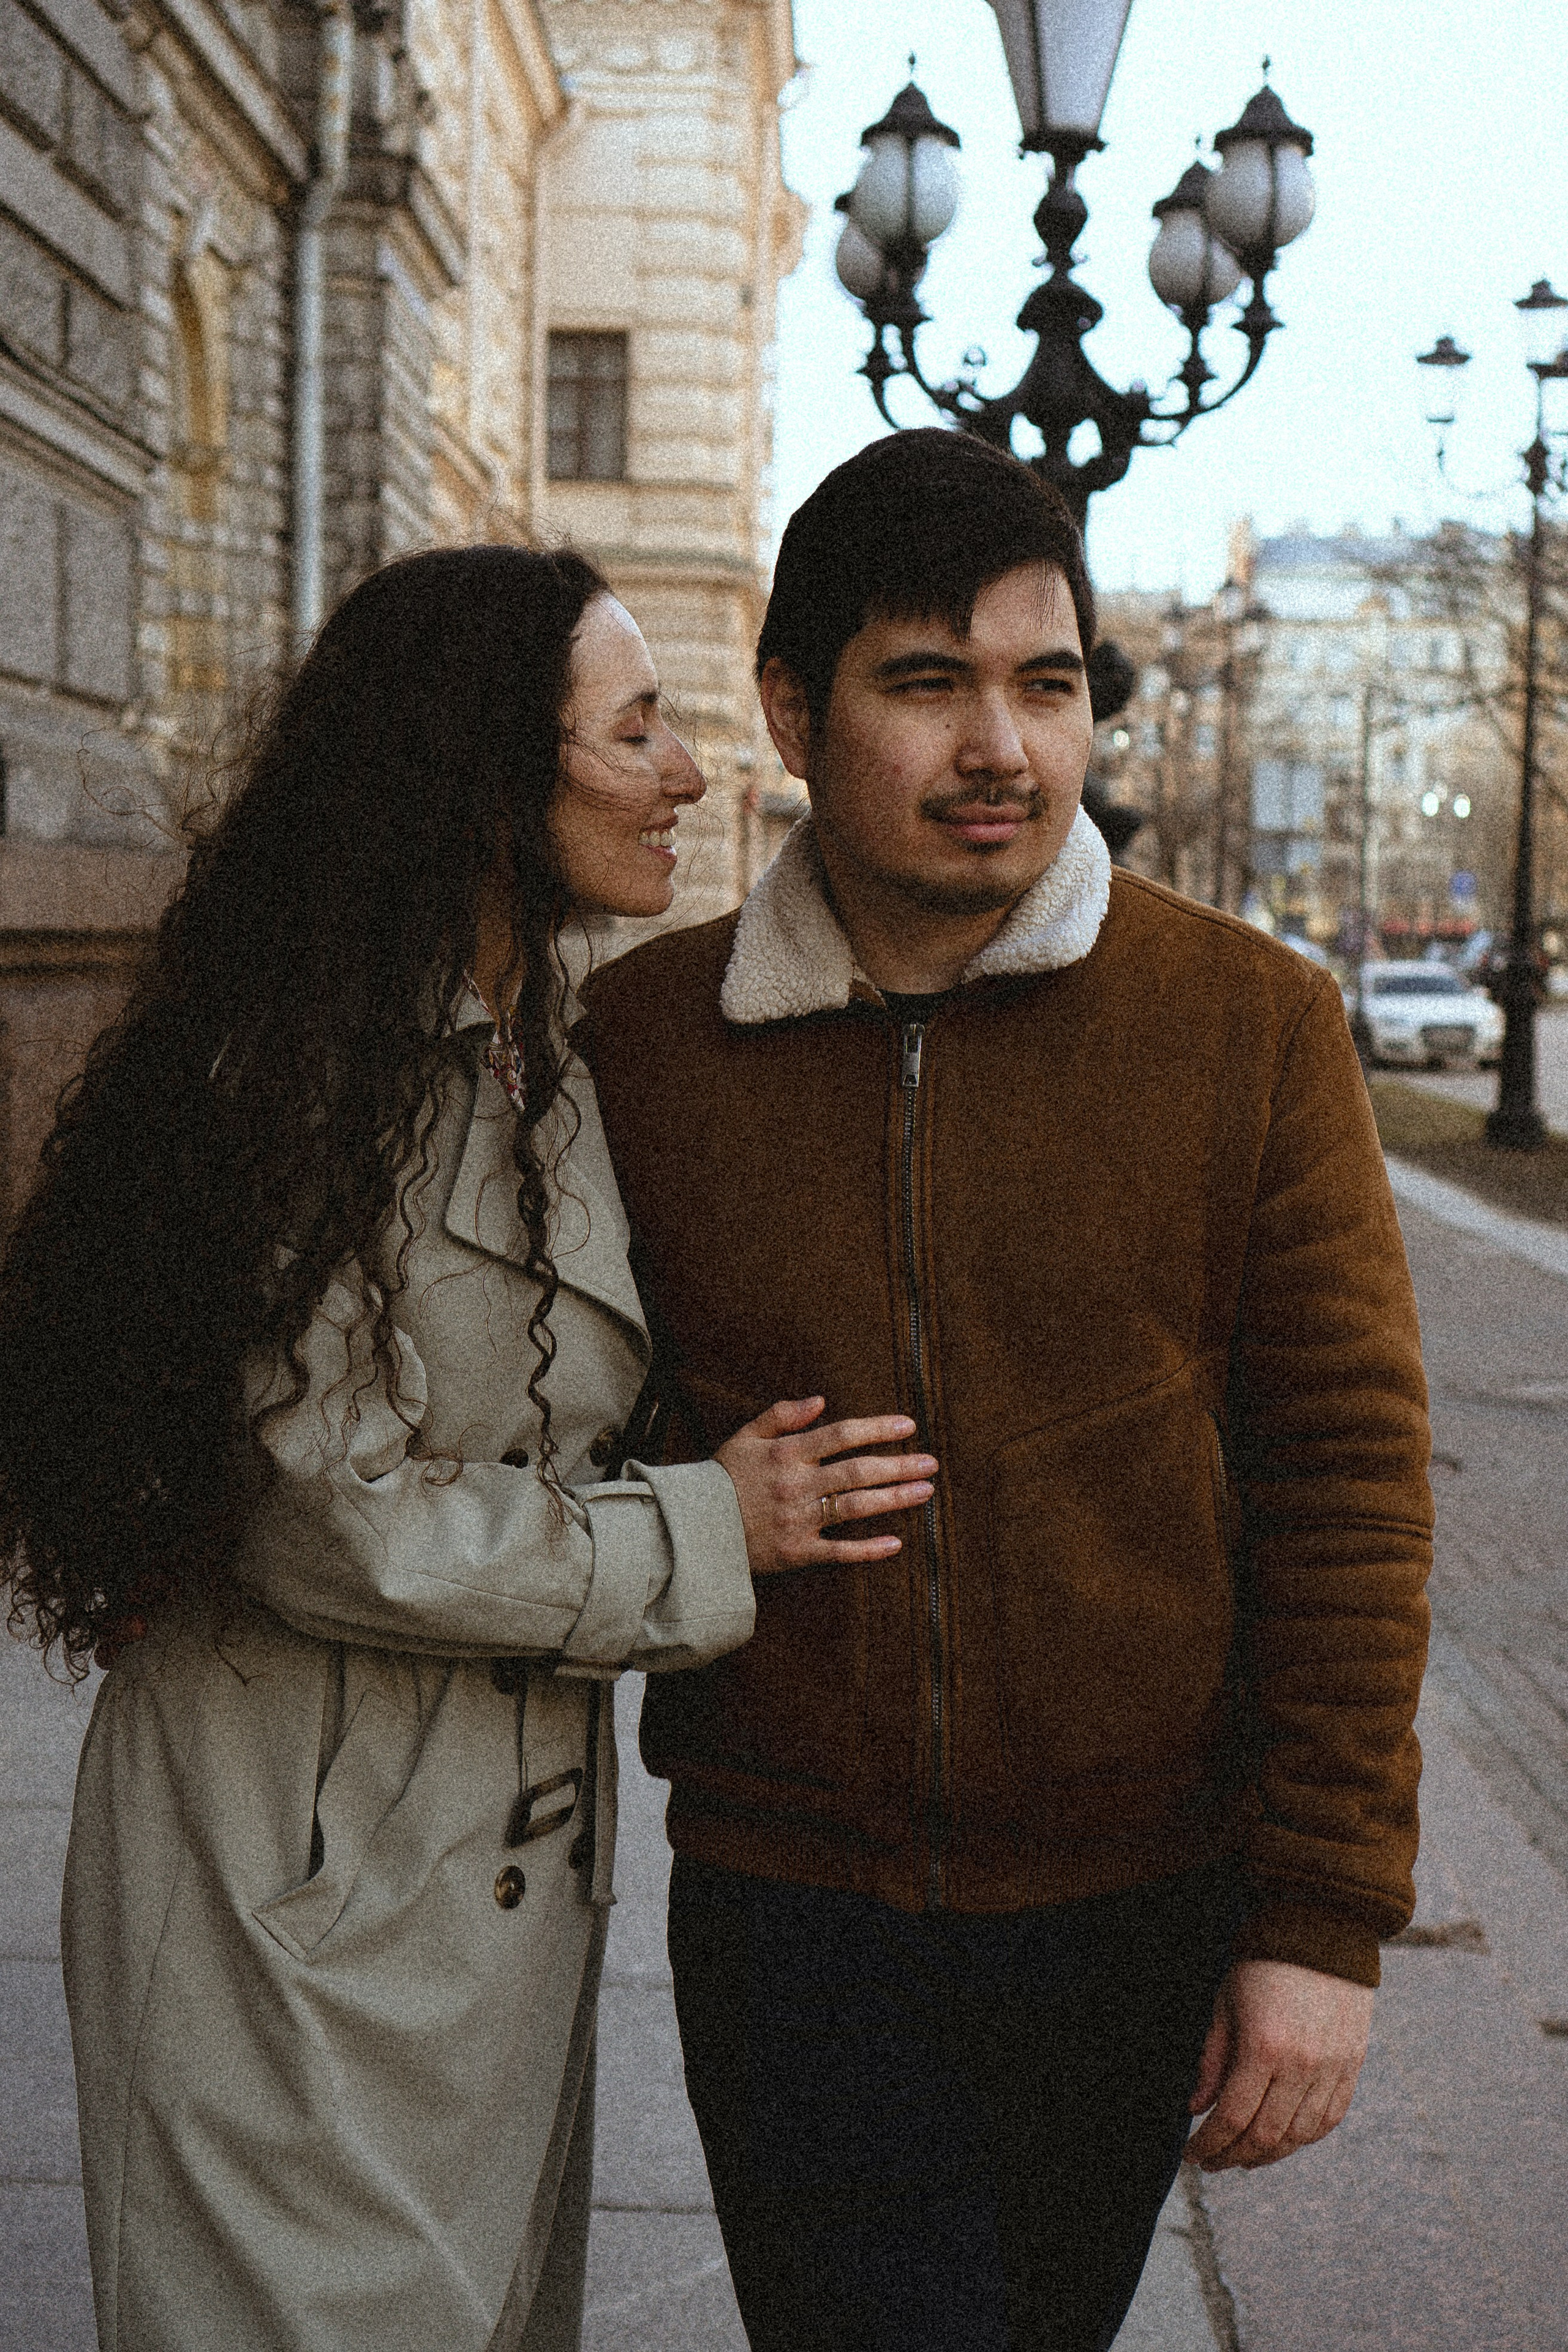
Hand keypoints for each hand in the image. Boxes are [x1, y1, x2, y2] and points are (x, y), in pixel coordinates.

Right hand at [715, 1397, 935, 1576]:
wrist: (693, 1528)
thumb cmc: (722, 1478)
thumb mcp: (744, 1436)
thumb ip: (781, 1414)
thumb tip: (821, 1400)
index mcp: (786, 1453)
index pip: (841, 1434)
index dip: (878, 1428)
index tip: (908, 1424)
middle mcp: (797, 1485)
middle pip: (857, 1471)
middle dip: (898, 1465)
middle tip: (931, 1462)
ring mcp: (798, 1520)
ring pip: (855, 1507)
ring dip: (893, 1499)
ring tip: (925, 1492)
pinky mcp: (796, 1552)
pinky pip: (838, 1552)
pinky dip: (867, 1550)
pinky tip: (896, 1544)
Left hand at [1184, 1959, 1372, 2170]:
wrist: (1322, 1931)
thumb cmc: (1262, 1965)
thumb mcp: (1224, 2004)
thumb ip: (1211, 2060)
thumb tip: (1195, 2108)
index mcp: (1264, 2047)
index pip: (1232, 2118)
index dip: (1209, 2143)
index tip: (1192, 2154)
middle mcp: (1301, 2066)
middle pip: (1265, 2136)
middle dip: (1233, 2156)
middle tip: (1212, 2161)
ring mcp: (1332, 2069)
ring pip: (1299, 2136)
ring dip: (1268, 2155)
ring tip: (1243, 2157)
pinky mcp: (1351, 2067)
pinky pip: (1328, 2120)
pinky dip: (1303, 2138)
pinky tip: (1281, 2140)